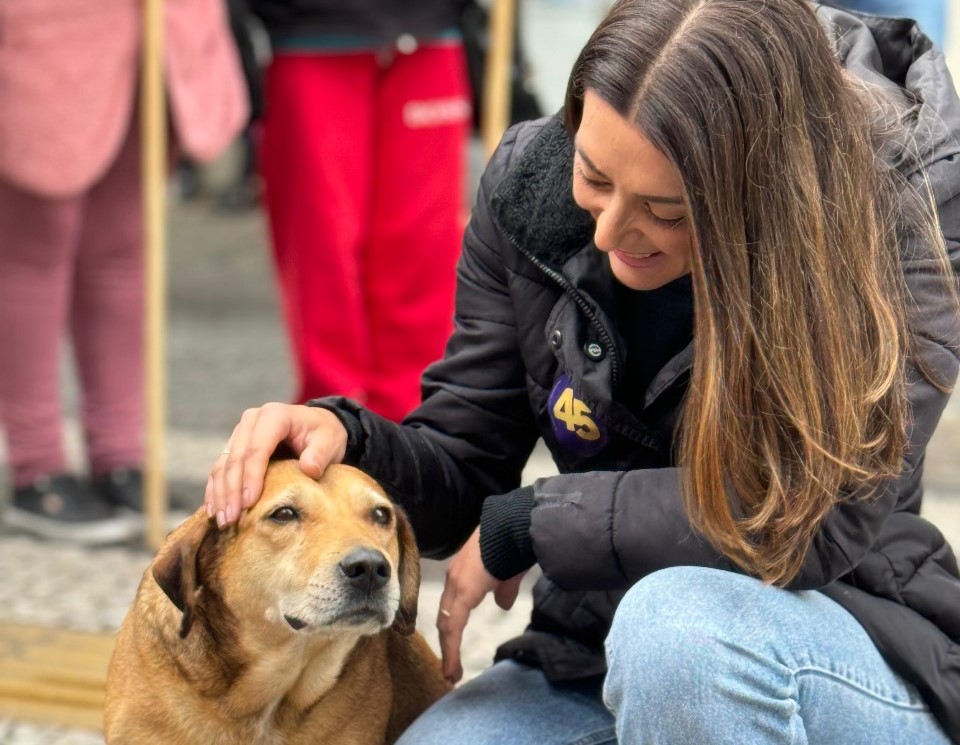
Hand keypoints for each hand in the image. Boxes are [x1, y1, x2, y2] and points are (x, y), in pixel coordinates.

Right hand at [204, 403, 347, 526]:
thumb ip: (320, 454)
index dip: (251, 477)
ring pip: (223, 464)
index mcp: (274, 416)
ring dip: (220, 494)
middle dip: (231, 491)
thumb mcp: (330, 441)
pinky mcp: (235, 445)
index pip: (257, 449)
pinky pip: (220, 468)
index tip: (249, 503)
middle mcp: (252, 421)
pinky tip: (214, 510)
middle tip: (230, 519)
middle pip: (235, 458)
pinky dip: (216, 489)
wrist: (317, 426)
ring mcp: (240, 432)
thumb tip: (309, 469)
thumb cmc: (324, 434)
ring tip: (222, 520)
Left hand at [436, 526, 525, 683]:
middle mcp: (455, 579)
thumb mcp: (507, 574)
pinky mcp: (463, 591)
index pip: (453, 607)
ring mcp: (457, 584)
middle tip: (450, 669)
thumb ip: (502, 590)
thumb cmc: (512, 546)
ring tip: (451, 673)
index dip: (452, 630)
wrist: (513, 527)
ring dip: (448, 650)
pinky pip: (453, 624)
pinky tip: (453, 665)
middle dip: (447, 644)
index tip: (453, 651)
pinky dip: (451, 647)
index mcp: (464, 575)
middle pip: (446, 617)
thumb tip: (502, 604)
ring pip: (447, 624)